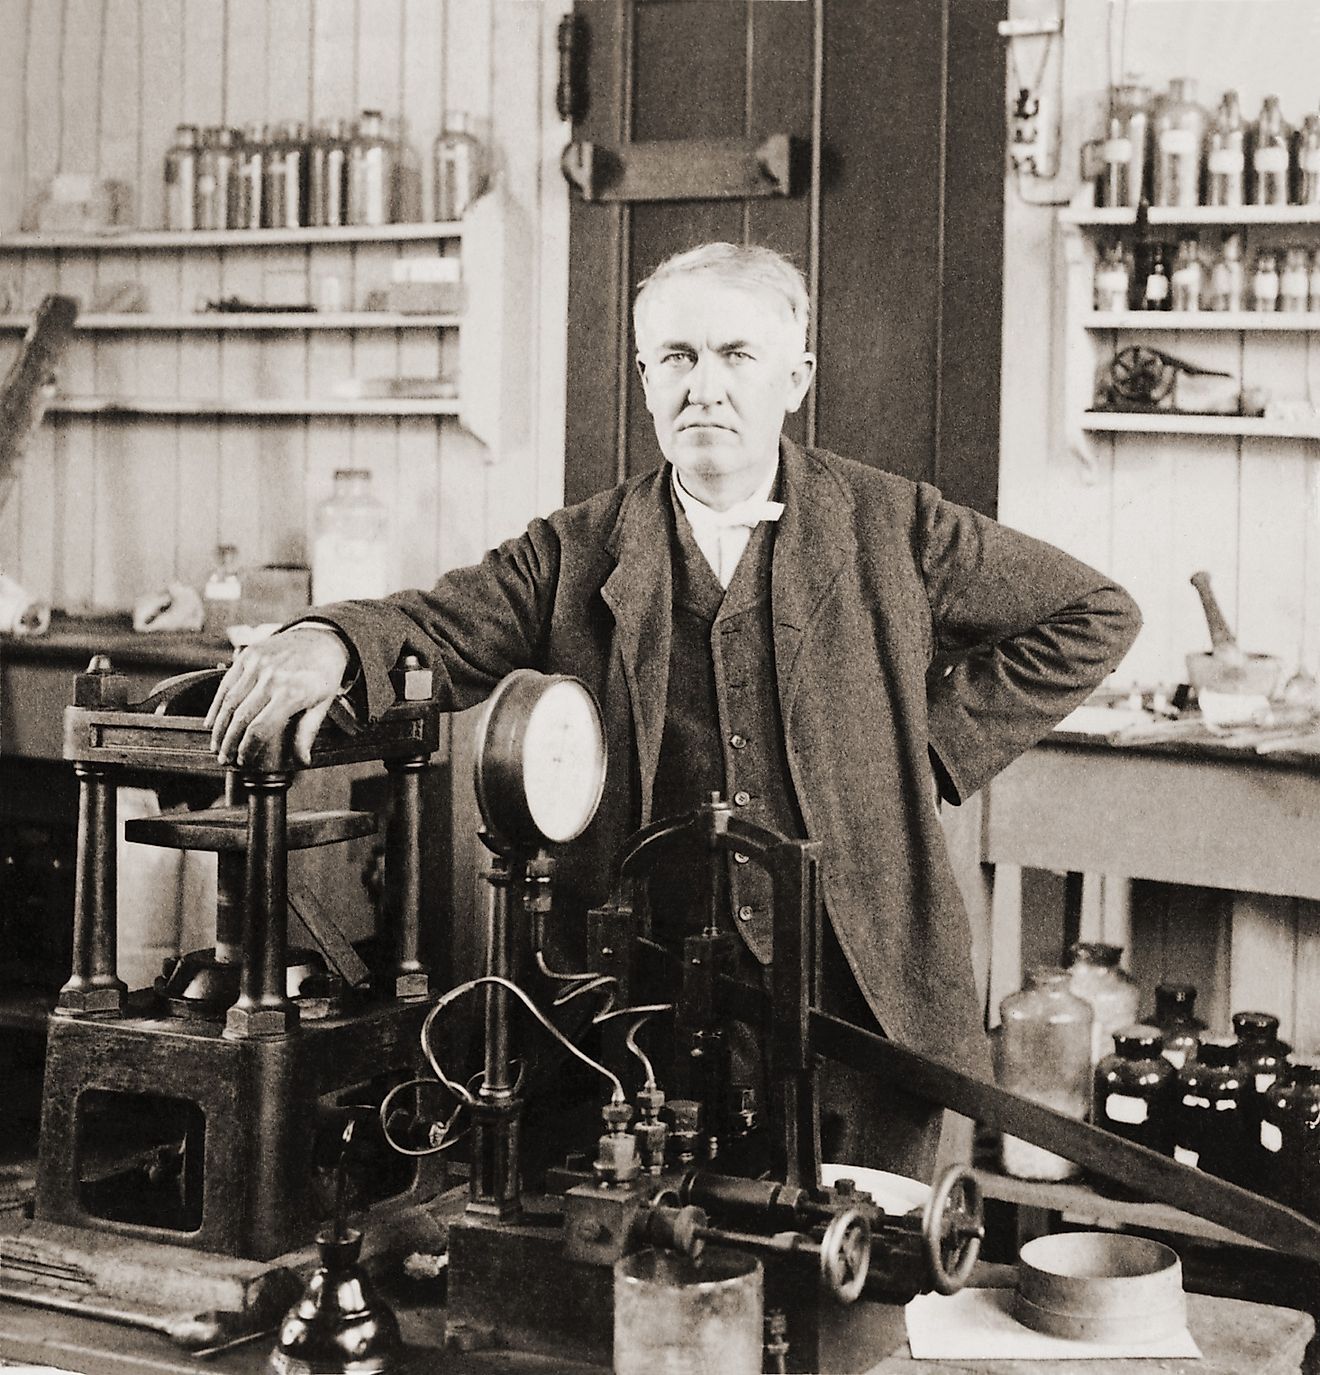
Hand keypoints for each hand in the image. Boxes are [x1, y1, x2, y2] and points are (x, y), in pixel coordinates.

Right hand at [205, 626, 350, 768]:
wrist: (321, 639)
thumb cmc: (323, 675)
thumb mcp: (322, 705)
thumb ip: (307, 733)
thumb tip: (302, 761)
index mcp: (292, 693)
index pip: (260, 728)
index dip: (247, 748)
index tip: (243, 760)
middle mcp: (272, 678)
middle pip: (241, 717)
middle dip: (229, 742)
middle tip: (224, 759)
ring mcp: (258, 664)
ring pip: (229, 701)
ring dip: (219, 727)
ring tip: (216, 745)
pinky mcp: (248, 655)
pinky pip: (226, 683)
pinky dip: (216, 704)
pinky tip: (212, 721)